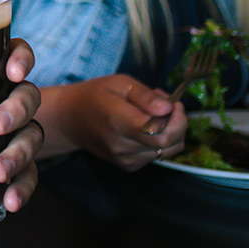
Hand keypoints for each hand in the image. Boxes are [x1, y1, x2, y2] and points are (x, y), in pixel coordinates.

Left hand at [0, 38, 41, 211]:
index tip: (12, 72)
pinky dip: (22, 188)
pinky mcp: (19, 164)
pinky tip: (9, 201)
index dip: (21, 58)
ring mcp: (19, 132)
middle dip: (15, 110)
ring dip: (18, 154)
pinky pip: (29, 175)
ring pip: (32, 136)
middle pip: (29, 96)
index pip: (17, 53)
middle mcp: (12, 98)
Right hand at [50, 74, 186, 170]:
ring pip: (167, 151)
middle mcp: (123, 146)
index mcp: (119, 122)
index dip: (176, 120)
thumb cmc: (95, 95)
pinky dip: (159, 141)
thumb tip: (168, 107)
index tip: (174, 104)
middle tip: (168, 106)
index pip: (161, 132)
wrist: (70, 119)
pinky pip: (157, 155)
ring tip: (154, 115)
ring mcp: (126, 159)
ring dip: (170, 133)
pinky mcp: (128, 166)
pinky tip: (146, 127)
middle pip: (168, 143)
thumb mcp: (119, 83)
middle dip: (178, 124)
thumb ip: (145, 96)